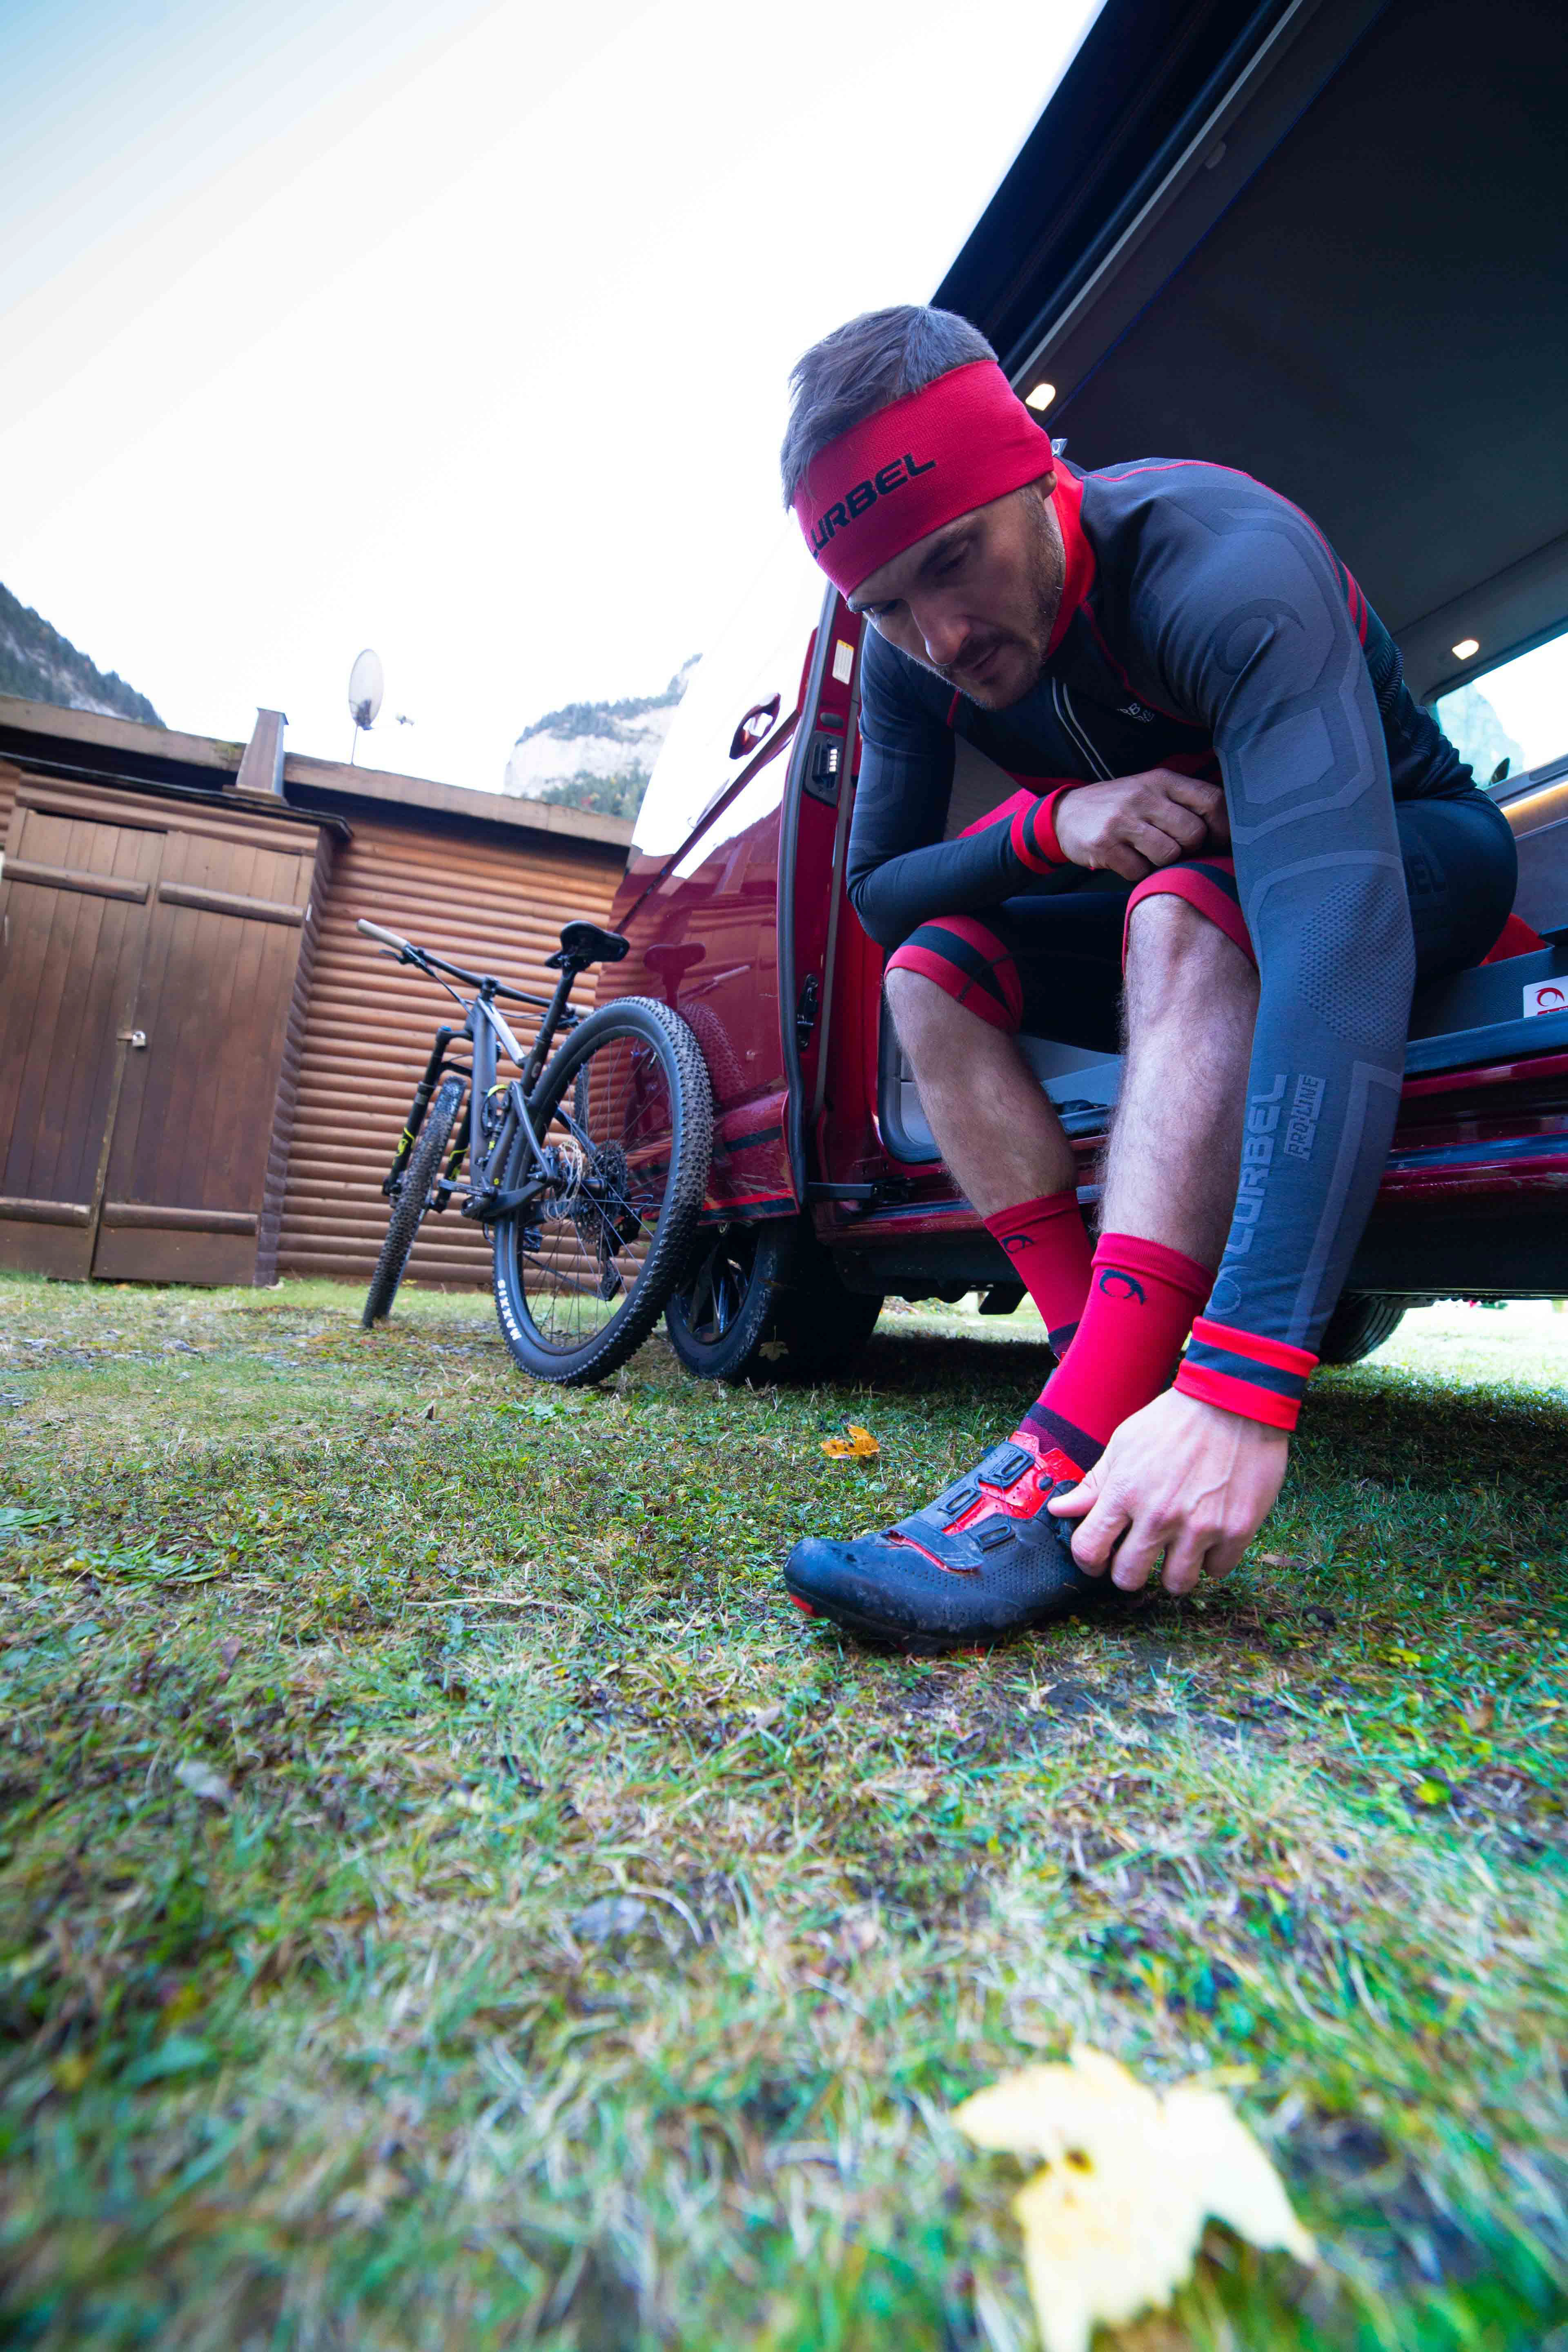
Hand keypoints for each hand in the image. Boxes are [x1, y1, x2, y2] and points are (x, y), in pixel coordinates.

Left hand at [1047, 1389, 1287, 1594]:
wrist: (1235, 1401)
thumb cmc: (1176, 1419)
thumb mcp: (1125, 1444)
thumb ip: (1094, 1483)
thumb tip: (1060, 1509)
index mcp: (1125, 1492)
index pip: (1089, 1549)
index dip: (1089, 1562)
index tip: (1098, 1560)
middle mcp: (1159, 1515)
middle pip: (1129, 1578)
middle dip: (1129, 1571)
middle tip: (1140, 1556)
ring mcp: (1199, 1526)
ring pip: (1176, 1584)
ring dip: (1173, 1571)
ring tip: (1178, 1547)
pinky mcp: (1237, 1530)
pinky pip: (1217, 1570)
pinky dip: (1213, 1558)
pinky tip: (1210, 1534)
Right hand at [1052, 768, 1227, 880]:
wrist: (1066, 815)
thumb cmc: (1122, 807)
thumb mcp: (1152, 790)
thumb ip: (1185, 802)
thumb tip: (1227, 830)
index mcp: (1162, 780)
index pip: (1211, 800)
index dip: (1222, 827)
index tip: (1216, 841)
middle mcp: (1143, 796)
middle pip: (1193, 833)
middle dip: (1190, 849)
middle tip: (1174, 848)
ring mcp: (1122, 821)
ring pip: (1169, 855)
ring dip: (1163, 863)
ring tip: (1148, 854)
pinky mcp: (1105, 846)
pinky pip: (1140, 871)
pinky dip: (1138, 873)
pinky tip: (1128, 860)